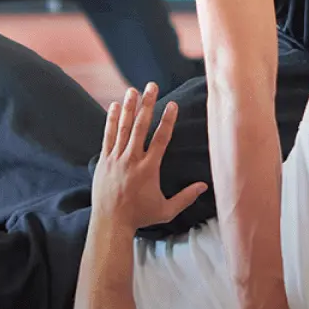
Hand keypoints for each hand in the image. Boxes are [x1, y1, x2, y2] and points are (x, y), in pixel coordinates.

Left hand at [93, 84, 206, 229]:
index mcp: (148, 169)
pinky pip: (108, 136)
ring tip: (133, 90)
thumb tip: (204, 187)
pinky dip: (111, 120)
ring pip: (123, 128)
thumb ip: (185, 197)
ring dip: (128, 107)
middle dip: (147, 104)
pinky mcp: (104, 160)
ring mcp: (116, 158)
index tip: (173, 104)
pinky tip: (113, 106)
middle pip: (140, 126)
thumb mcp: (166, 211)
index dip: (168, 120)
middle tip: (152, 86)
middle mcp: (132, 160)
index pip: (161, 139)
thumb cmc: (140, 217)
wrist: (110, 223)